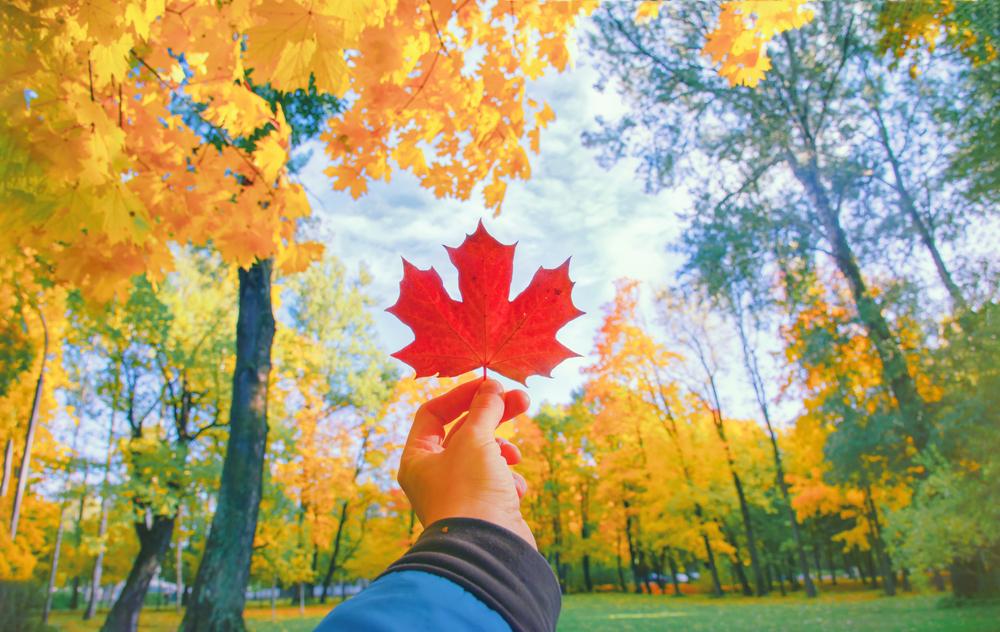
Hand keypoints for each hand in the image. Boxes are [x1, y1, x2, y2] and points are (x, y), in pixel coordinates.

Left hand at [397, 378, 534, 546]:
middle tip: (522, 398)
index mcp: (417, 458)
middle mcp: (433, 475)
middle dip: (493, 415)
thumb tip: (492, 387)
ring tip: (514, 455)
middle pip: (463, 431)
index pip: (433, 414)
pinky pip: (497, 483)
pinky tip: (513, 490)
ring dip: (502, 450)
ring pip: (483, 456)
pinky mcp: (483, 509)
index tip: (490, 384)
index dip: (461, 395)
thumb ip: (484, 409)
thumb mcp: (476, 439)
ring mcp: (459, 493)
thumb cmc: (470, 491)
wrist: (487, 549)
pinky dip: (508, 481)